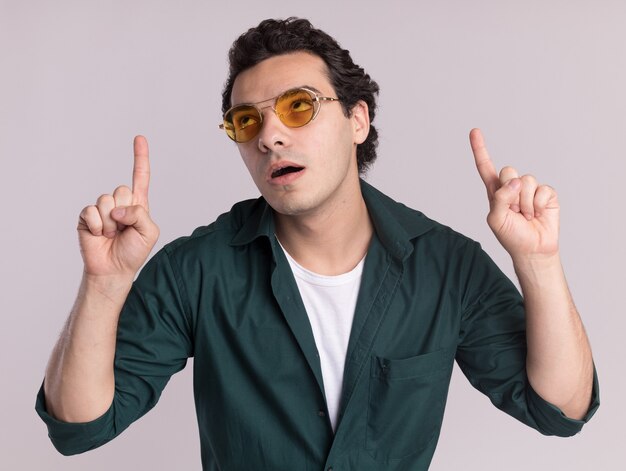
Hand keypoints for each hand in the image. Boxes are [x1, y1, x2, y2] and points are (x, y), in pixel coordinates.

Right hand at [77, 136, 159, 277]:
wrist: (113, 269)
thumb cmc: (134, 251)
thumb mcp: (149, 233)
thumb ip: (140, 214)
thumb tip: (117, 208)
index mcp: (137, 204)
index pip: (140, 176)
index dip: (140, 157)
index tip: (139, 138)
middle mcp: (119, 203)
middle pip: (121, 190)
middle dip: (124, 212)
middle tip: (123, 230)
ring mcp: (102, 209)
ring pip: (106, 201)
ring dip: (111, 223)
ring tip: (112, 235)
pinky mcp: (87, 217)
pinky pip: (91, 212)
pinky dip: (98, 226)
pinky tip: (100, 235)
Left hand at [469, 128, 559, 260]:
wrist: (533, 249)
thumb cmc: (511, 236)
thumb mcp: (496, 219)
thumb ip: (499, 198)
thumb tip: (515, 181)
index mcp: (495, 191)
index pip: (485, 167)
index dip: (480, 149)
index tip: (474, 131)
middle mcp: (512, 187)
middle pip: (508, 170)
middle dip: (510, 192)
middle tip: (514, 211)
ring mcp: (529, 189)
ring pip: (526, 180)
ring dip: (525, 203)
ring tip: (526, 216)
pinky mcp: (546, 194)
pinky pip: (542, 190)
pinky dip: (538, 205)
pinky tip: (538, 215)